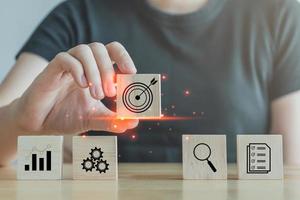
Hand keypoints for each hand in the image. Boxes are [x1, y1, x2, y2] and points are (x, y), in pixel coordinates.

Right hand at [13, 42, 138, 133]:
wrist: (40, 125)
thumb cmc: (67, 117)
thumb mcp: (95, 119)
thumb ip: (113, 120)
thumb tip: (134, 122)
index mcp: (95, 71)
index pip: (113, 51)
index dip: (124, 57)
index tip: (131, 73)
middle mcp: (82, 64)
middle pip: (100, 48)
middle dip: (109, 69)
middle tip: (111, 93)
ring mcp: (67, 65)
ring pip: (84, 50)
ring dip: (94, 71)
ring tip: (96, 95)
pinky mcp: (51, 70)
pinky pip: (65, 59)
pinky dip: (77, 70)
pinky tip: (82, 86)